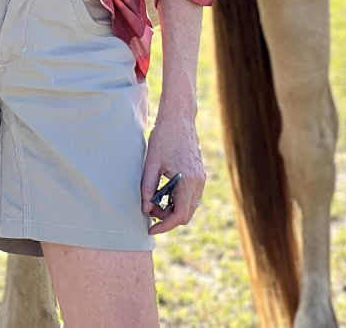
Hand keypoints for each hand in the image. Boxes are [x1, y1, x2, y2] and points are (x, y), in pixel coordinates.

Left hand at [141, 106, 204, 234]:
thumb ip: (147, 187)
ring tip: (153, 199)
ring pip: (189, 206)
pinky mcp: (200, 174)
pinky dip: (178, 200)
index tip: (150, 228)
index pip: (179, 216)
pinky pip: (191, 196)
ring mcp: (201, 179)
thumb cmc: (164, 136)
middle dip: (166, 218)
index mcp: (188, 181)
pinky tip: (163, 191)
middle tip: (149, 209)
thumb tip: (144, 208)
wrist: (179, 117)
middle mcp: (198, 183)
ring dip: (172, 209)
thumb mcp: (151, 162)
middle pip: (185, 215)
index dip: (164, 225)